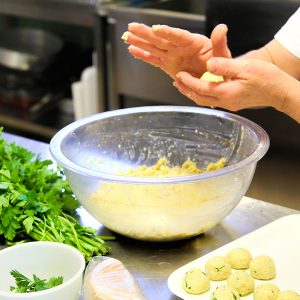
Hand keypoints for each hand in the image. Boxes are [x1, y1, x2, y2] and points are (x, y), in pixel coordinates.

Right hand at [122, 23, 230, 78]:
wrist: (213, 77)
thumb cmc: (218, 64)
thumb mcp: (221, 54)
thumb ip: (219, 43)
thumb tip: (221, 28)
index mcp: (192, 43)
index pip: (178, 36)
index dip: (167, 32)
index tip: (156, 29)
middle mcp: (179, 47)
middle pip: (160, 39)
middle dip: (146, 33)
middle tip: (132, 27)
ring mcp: (172, 56)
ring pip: (153, 47)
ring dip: (140, 42)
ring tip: (127, 36)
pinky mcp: (167, 65)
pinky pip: (153, 60)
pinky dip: (143, 56)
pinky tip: (133, 50)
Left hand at [173, 57, 299, 121]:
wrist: (279, 91)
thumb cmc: (266, 78)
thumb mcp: (245, 67)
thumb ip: (225, 66)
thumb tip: (208, 64)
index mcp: (227, 93)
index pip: (201, 89)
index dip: (189, 82)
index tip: (179, 75)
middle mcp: (225, 102)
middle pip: (200, 98)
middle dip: (186, 90)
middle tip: (176, 82)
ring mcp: (228, 104)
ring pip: (205, 100)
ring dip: (193, 93)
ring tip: (183, 85)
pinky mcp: (232, 103)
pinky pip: (212, 99)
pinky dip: (202, 94)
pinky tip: (200, 88)